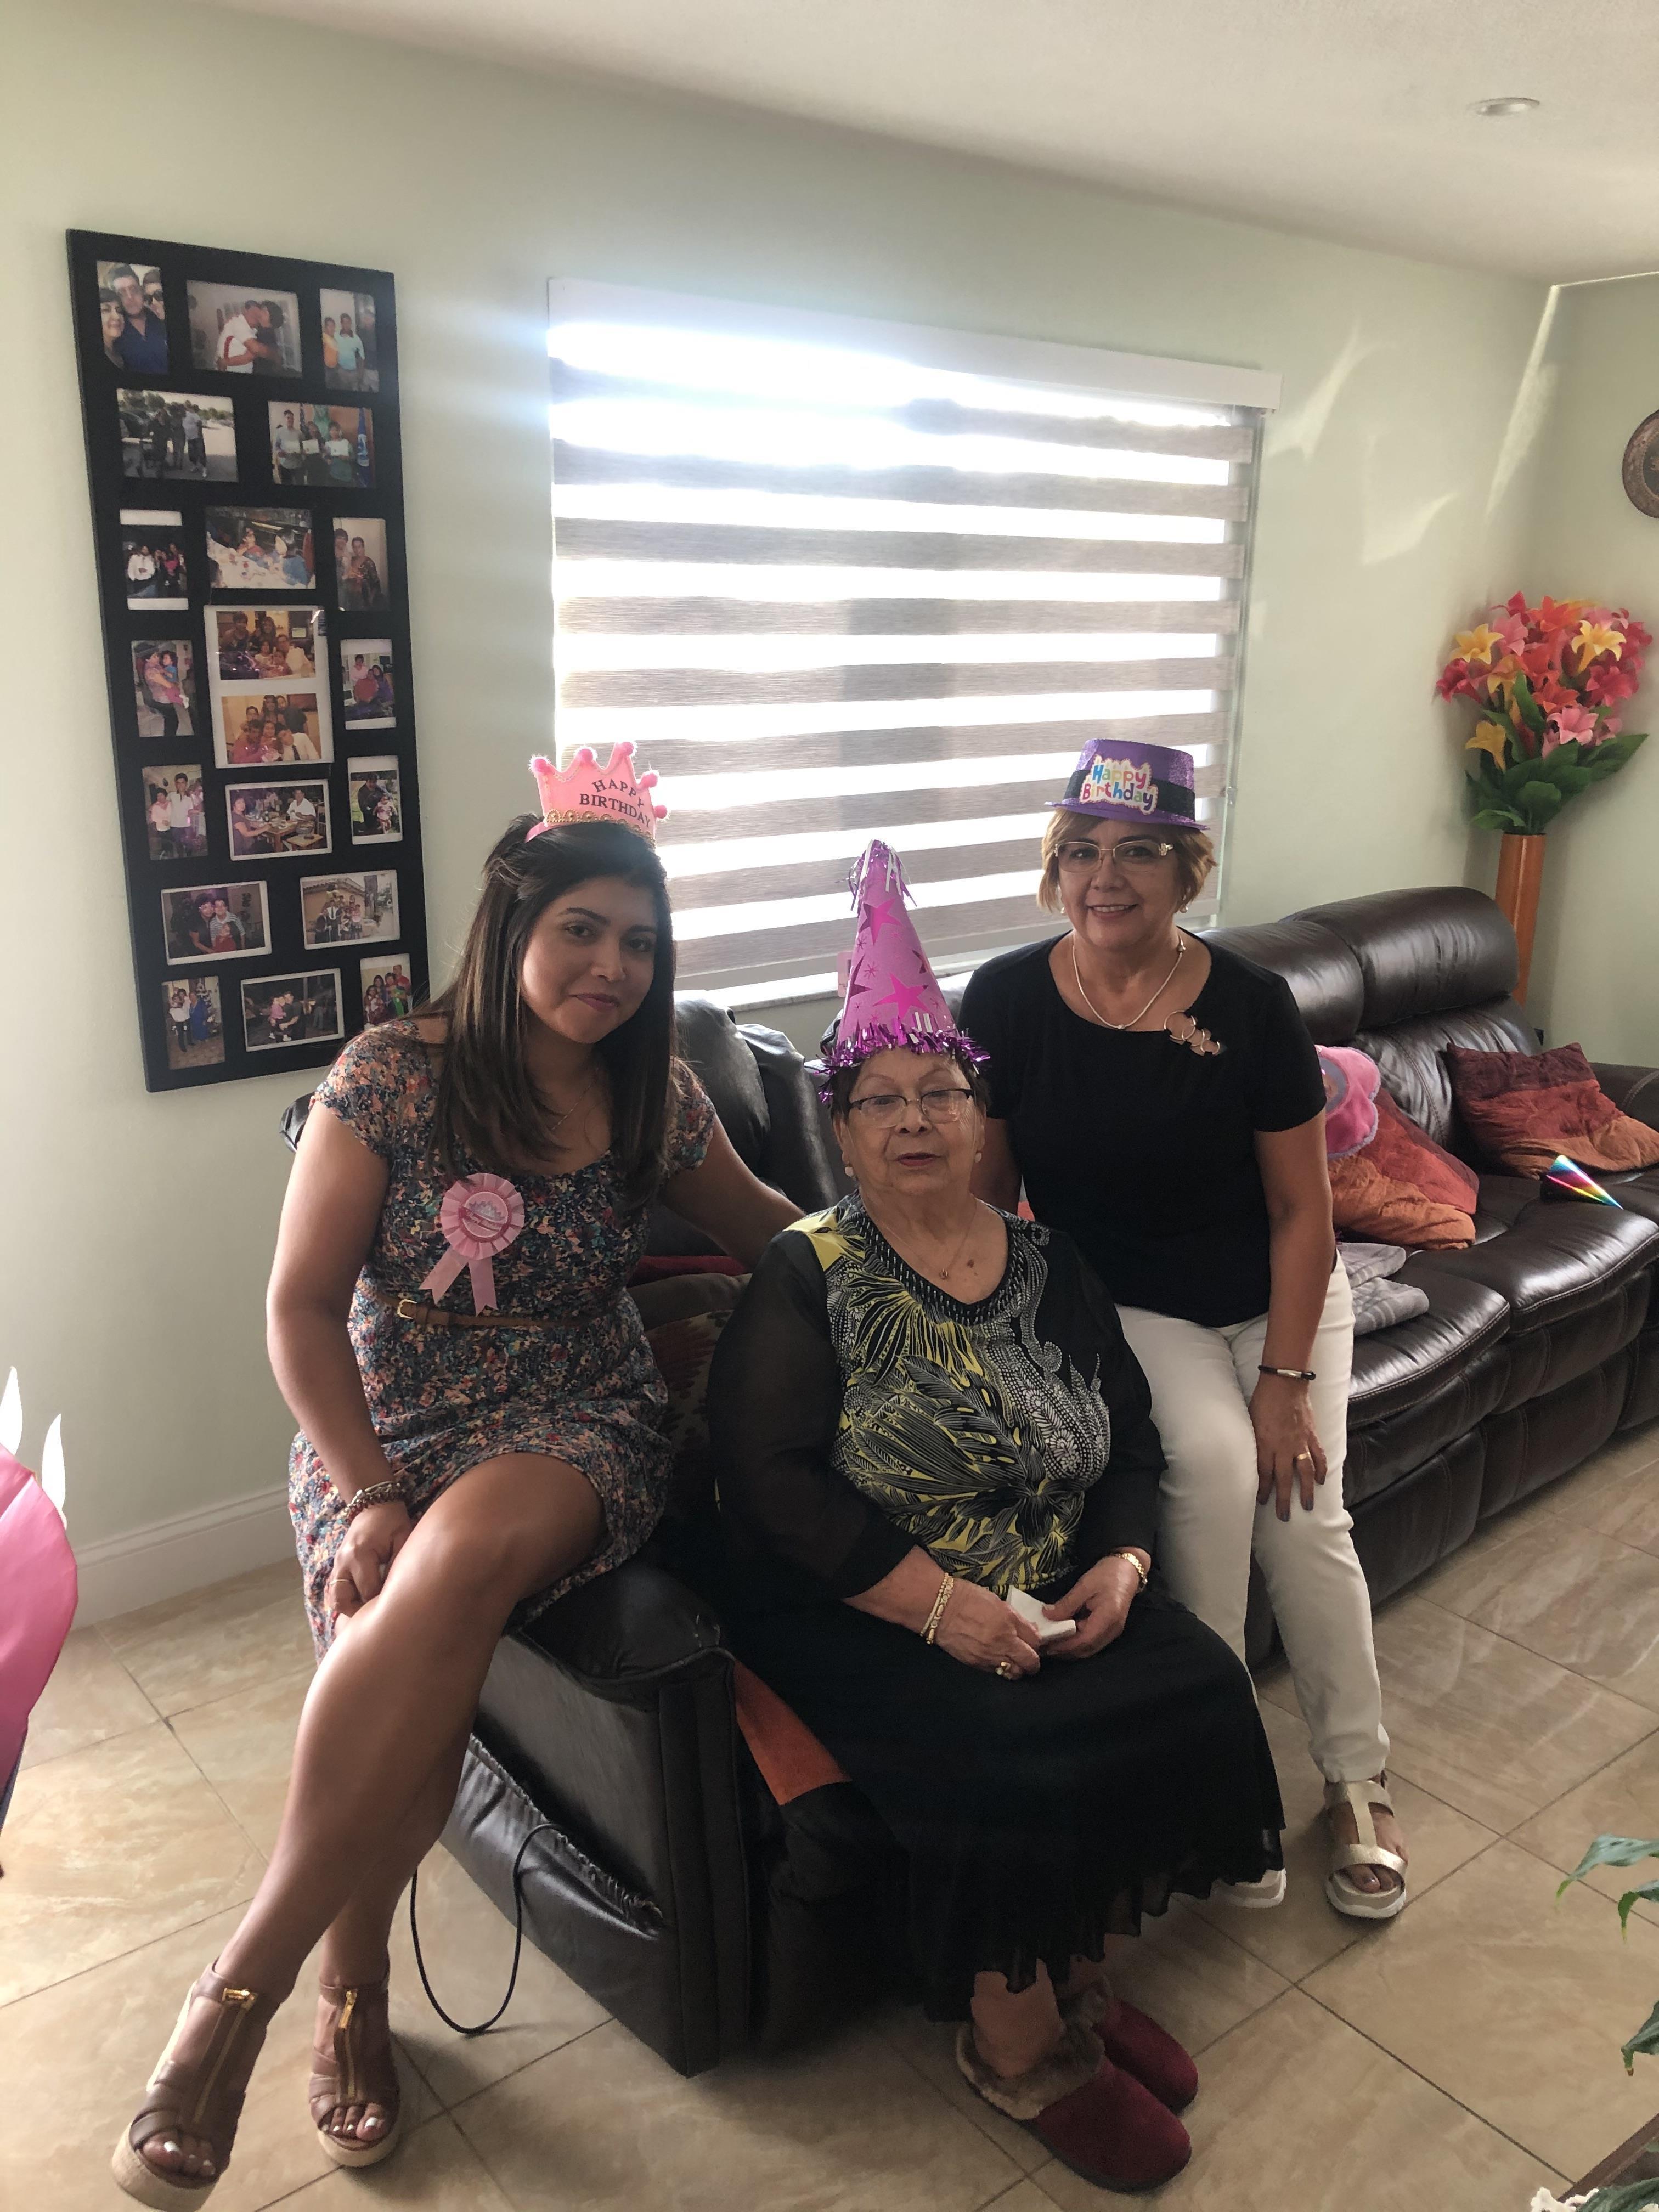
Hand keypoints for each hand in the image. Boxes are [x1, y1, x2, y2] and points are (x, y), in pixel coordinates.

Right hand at [326, 1499, 412, 1620]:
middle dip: (359, 1611)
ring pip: (334, 1598)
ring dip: (350, 1606)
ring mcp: (337, 1563)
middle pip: (342, 1601)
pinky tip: (361, 1597)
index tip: (393, 1602)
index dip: (380, 1601)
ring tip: (369, 1605)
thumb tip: (395, 1589)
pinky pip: (335, 1589)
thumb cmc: (392, 1521)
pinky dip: (345, 1597)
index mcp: (360, 1554)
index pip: (367, 1591)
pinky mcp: (336, 1564)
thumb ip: (397, 1563)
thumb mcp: (402, 1538)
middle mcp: (344, 1561)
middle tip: (377, 1610)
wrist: (373, 1504)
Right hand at [932, 1579, 1041, 1675]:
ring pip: (1013, 1673)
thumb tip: (1032, 1631)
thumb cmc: (970, 1599)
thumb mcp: (999, 1603)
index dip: (1038, 1644)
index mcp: (1008, 1626)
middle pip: (1029, 1663)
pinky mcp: (975, 1665)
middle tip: (1030, 1657)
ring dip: (1017, 1668)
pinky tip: (996, 1659)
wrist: (940, 1609)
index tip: (1035, 1643)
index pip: (1035, 1643)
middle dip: (1033, 1662)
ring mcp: (987, 1658)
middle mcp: (1001, 1645)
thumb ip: (1018, 1620)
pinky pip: (995, 1672)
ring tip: (1013, 1661)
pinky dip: (1000, 1668)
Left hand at [1043, 1555, 1143, 1658]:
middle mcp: (1112, 1631)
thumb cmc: (1107, 1574)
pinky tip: (1063, 1635)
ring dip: (1069, 1648)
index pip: (1084, 1641)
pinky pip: (1091, 1641)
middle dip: (1064, 1651)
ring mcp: (1111, 1632)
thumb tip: (1046, 1615)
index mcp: (1108, 1618)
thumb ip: (1066, 1603)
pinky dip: (1076, 1641)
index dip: (1064, 1645)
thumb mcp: (1084, 1586)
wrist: (1127, 1570)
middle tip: (1043, 1646)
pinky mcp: (1108, 1630)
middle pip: (1086, 1649)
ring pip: (1088, 1648)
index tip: (1045, 1644)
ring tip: (1049, 1642)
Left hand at [1249, 1374, 1326, 1518]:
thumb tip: (1253, 1458)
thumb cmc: (1263, 1400)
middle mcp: (1283, 1447)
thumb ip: (1254, 1441)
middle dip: (1283, 1500)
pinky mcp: (1312, 1436)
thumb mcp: (1250, 1421)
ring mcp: (1300, 1442)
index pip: (1264, 1473)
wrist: (1284, 1383)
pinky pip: (1318, 1456)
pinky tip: (1321, 1481)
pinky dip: (1321, 1470)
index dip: (1263, 1490)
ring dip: (1306, 1491)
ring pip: (1304, 1472)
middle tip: (1284, 1516)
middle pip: (1283, 1479)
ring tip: (1307, 1506)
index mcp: (1266, 1443)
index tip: (1262, 1502)